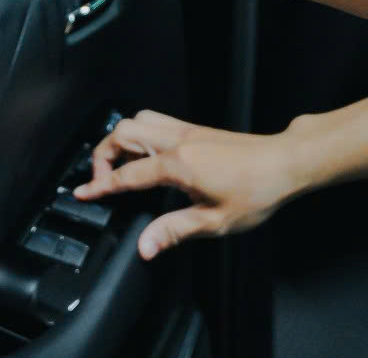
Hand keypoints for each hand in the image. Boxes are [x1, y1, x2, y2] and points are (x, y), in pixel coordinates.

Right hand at [72, 109, 308, 259]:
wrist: (285, 163)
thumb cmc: (257, 190)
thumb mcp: (215, 221)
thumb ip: (174, 231)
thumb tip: (145, 246)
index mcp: (178, 165)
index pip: (126, 175)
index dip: (101, 186)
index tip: (83, 193)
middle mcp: (178, 141)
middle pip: (123, 133)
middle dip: (103, 155)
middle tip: (101, 181)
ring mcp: (186, 131)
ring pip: (138, 120)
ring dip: (120, 140)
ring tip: (119, 166)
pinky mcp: (195, 130)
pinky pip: (156, 122)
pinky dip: (140, 134)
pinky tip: (146, 155)